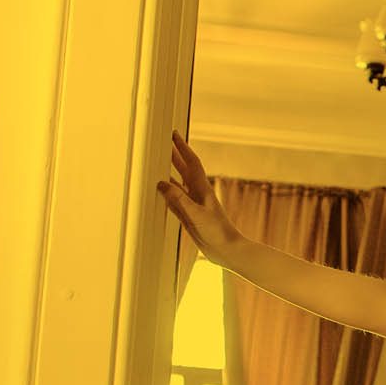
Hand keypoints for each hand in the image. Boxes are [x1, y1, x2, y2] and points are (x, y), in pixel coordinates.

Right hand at [156, 130, 238, 260]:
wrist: (227, 250)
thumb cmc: (218, 232)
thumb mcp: (196, 214)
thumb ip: (179, 200)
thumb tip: (162, 184)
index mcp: (202, 189)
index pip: (191, 163)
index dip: (182, 148)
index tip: (173, 135)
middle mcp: (197, 194)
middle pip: (184, 170)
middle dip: (174, 156)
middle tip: (164, 143)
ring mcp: (194, 205)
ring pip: (178, 184)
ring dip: (170, 173)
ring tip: (158, 163)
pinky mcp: (190, 216)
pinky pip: (176, 201)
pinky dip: (168, 193)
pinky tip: (162, 191)